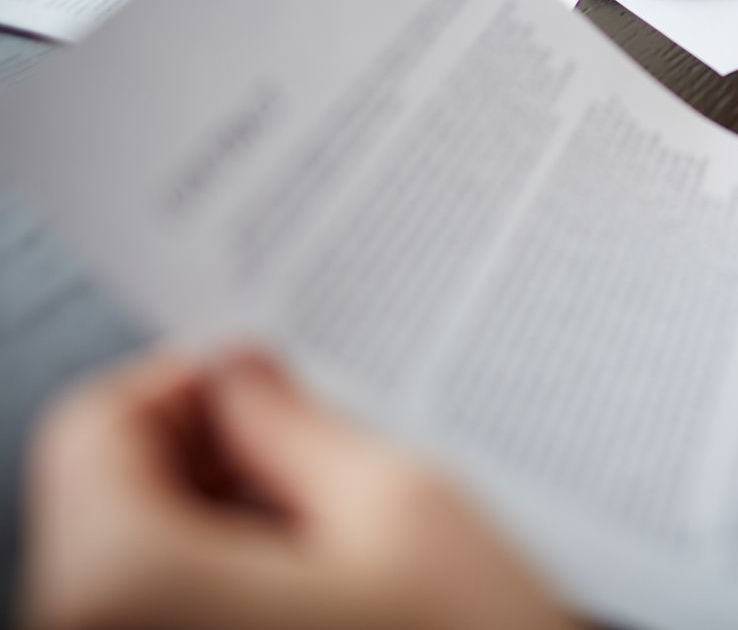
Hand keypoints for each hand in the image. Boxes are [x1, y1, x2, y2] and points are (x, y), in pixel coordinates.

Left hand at [20, 347, 578, 629]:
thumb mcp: (400, 505)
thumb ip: (296, 421)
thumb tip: (244, 375)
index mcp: (126, 590)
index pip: (92, 427)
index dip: (186, 381)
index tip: (260, 381)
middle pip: (107, 496)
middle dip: (206, 451)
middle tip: (311, 445)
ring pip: (134, 558)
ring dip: (219, 515)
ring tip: (332, 528)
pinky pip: (160, 614)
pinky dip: (221, 578)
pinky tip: (316, 587)